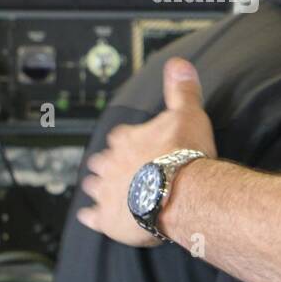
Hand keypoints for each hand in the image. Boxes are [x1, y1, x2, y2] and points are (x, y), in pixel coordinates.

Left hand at [78, 58, 215, 247]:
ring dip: (100, 187)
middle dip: (109, 164)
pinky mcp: (108, 218)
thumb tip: (178, 64)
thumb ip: (182, 91)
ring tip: (109, 191)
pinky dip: (92, 216)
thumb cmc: (185, 156)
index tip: (135, 144)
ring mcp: (107, 191)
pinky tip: (93, 216)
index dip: (127, 140)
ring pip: (94, 186)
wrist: (181, 192)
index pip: (120, 136)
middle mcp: (111, 163)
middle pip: (102, 161)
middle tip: (121, 169)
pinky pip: (92, 216)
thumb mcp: (188, 114)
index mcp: (126, 139)